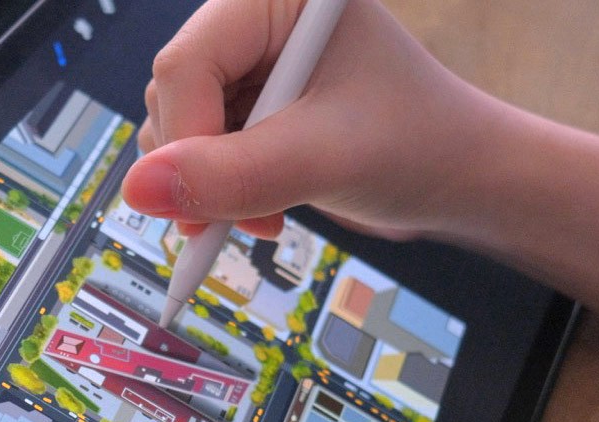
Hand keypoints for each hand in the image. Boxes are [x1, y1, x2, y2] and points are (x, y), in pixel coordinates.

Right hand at [120, 0, 511, 241]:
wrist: (462, 179)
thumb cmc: (420, 146)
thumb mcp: (326, 159)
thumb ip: (236, 174)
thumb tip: (137, 190)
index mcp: (279, 0)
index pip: (188, 63)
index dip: (185, 141)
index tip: (201, 211)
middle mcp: (257, 23)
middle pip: (174, 95)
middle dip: (201, 170)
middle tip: (245, 222)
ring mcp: (251, 66)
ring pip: (178, 128)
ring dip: (210, 187)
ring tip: (269, 217)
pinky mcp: (251, 107)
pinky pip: (199, 150)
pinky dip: (220, 190)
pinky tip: (264, 210)